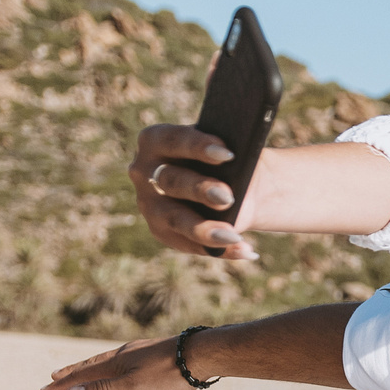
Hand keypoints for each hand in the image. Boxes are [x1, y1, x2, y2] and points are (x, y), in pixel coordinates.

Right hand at [39, 335, 197, 389]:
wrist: (204, 353)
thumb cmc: (169, 373)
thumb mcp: (133, 386)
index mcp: (116, 362)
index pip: (82, 376)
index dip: (63, 386)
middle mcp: (125, 354)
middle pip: (92, 365)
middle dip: (73, 374)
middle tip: (55, 377)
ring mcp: (141, 352)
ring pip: (109, 360)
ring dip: (93, 368)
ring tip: (86, 371)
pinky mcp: (157, 354)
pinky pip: (127, 360)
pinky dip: (115, 365)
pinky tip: (127, 366)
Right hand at [128, 124, 259, 260]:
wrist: (233, 184)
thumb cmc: (225, 159)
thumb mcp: (227, 150)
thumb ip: (229, 154)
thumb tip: (243, 165)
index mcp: (155, 140)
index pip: (174, 141)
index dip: (199, 146)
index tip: (228, 154)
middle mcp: (144, 172)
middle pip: (171, 180)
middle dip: (200, 189)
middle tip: (228, 198)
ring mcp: (149, 204)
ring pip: (175, 219)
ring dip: (204, 229)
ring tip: (232, 236)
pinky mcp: (161, 231)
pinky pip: (190, 244)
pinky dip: (221, 249)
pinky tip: (244, 250)